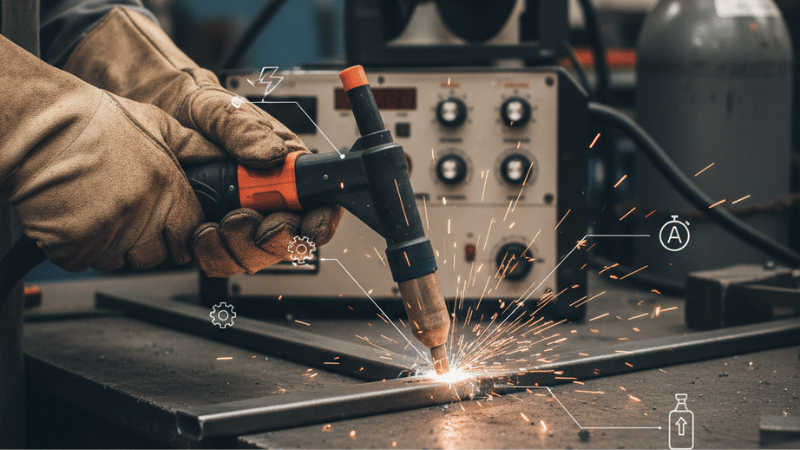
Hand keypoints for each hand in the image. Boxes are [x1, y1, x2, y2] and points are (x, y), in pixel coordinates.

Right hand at [1, 34, 216, 270]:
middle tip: (125, 216)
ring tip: (96, 210)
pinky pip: (83, 261)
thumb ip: (196, 147)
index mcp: (167, 186)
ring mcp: (107, 230)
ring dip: (109, 245)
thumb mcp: (158, 124)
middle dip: (145, 243)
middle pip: (156, 256)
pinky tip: (74, 216)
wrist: (36, 123)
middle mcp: (141, 211)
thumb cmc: (94, 120)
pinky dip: (76, 247)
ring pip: (119, 261)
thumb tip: (225, 158)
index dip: (180, 235)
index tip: (170, 231)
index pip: (190, 234)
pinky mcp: (72, 243)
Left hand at [64, 7, 342, 275]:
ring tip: (212, 228)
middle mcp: (269, 201)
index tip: (303, 227)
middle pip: (289, 241)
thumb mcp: (219, 109)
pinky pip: (223, 261)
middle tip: (241, 221)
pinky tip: (197, 234)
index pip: (320, 206)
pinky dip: (211, 255)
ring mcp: (242, 221)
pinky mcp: (214, 234)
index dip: (319, 223)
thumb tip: (272, 155)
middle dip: (267, 240)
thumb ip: (244, 129)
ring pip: (256, 258)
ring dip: (236, 250)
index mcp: (286, 171)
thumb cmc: (193, 110)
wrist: (154, 118)